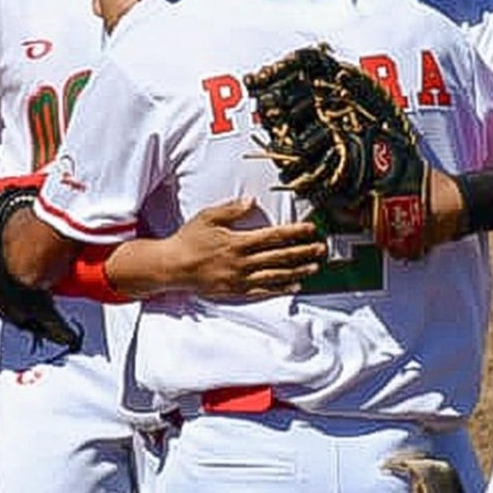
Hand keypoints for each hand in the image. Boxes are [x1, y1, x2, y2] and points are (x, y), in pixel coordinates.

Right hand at [132, 198, 326, 298]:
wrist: (172, 267)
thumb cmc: (189, 239)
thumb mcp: (208, 217)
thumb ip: (231, 209)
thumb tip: (251, 201)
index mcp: (238, 241)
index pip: (274, 236)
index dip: (295, 232)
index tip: (311, 229)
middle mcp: (242, 262)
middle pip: (280, 256)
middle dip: (303, 252)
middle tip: (321, 249)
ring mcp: (240, 279)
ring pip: (275, 275)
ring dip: (297, 271)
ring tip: (314, 267)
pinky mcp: (235, 291)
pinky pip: (263, 292)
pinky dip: (280, 289)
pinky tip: (294, 287)